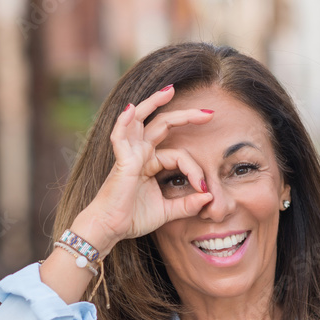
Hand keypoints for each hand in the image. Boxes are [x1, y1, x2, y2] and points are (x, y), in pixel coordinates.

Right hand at [77, 86, 214, 249]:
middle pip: (162, 125)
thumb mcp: (167, 211)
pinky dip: (123, 122)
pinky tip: (130, 109)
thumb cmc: (132, 219)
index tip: (205, 188)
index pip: (179, 156)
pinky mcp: (121, 162)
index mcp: (150, 163)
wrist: (110, 229)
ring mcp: (129, 155)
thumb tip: (209, 197)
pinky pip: (119, 137)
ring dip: (153, 103)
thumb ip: (187, 205)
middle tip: (208, 113)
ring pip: (140, 120)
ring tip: (169, 90)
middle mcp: (139, 154)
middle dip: (185, 116)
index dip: (195, 170)